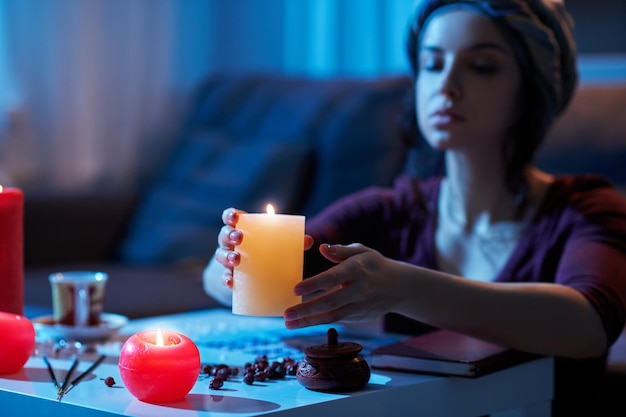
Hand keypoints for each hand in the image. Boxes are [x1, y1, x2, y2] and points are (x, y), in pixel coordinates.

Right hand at [214, 208, 313, 288]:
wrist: (248, 275)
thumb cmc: (263, 251)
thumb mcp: (273, 244)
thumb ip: (290, 241)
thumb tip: (309, 241)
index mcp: (240, 229)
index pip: (230, 217)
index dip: (230, 215)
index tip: (235, 217)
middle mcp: (229, 242)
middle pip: (224, 235)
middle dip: (230, 235)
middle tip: (239, 238)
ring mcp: (226, 259)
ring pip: (221, 255)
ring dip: (227, 256)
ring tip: (236, 259)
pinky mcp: (227, 275)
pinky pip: (224, 277)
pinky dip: (226, 279)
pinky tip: (231, 282)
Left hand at [284, 243, 399, 328]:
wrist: (400, 286)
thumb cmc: (374, 264)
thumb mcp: (362, 252)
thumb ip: (341, 251)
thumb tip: (322, 248)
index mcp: (358, 269)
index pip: (333, 278)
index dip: (314, 284)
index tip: (295, 290)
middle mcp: (360, 289)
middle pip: (330, 302)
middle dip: (306, 310)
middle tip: (286, 314)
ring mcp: (361, 306)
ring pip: (333, 316)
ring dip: (309, 321)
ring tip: (289, 323)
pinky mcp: (360, 317)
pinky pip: (338, 320)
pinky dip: (319, 322)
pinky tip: (303, 323)